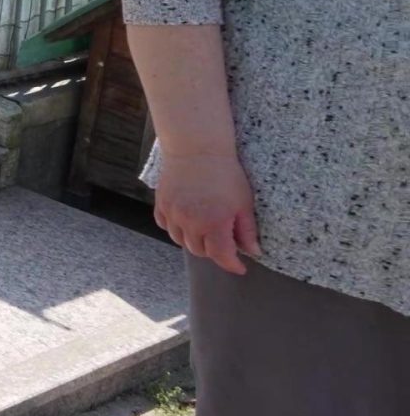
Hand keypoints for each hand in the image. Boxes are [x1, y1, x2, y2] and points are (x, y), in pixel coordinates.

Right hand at [155, 149, 261, 275]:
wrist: (196, 148)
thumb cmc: (225, 173)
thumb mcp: (244, 202)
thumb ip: (247, 230)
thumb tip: (253, 252)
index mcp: (214, 222)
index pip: (221, 255)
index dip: (232, 265)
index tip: (240, 267)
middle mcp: (190, 222)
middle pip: (200, 250)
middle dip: (214, 251)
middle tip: (225, 243)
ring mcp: (173, 213)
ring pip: (181, 241)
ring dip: (194, 241)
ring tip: (205, 232)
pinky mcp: (162, 204)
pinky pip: (167, 226)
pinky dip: (177, 229)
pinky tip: (187, 221)